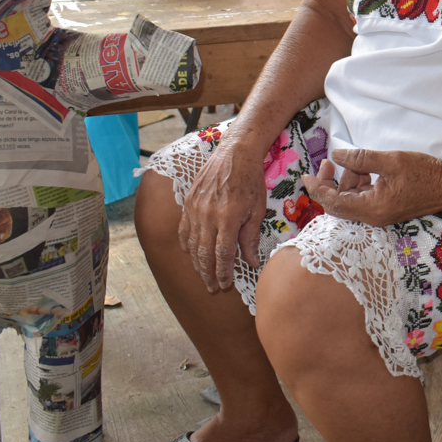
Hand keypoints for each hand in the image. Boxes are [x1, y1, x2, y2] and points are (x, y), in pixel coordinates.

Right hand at [178, 129, 269, 291]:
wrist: (235, 153)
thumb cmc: (251, 181)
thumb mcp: (257, 210)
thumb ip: (251, 238)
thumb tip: (252, 262)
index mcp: (228, 218)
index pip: (223, 254)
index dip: (224, 273)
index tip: (225, 284)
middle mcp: (208, 215)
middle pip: (204, 254)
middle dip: (208, 274)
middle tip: (213, 288)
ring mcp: (195, 209)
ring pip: (192, 244)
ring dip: (197, 263)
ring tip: (204, 276)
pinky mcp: (188, 202)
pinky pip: (184, 229)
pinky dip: (186, 244)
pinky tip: (191, 254)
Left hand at [301, 148, 441, 226]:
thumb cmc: (424, 172)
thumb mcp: (390, 160)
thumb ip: (360, 158)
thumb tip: (336, 156)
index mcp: (372, 208)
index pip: (334, 204)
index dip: (317, 189)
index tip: (305, 174)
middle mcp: (374, 216)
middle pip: (339, 204)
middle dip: (330, 183)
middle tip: (327, 162)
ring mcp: (380, 214)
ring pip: (351, 200)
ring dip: (346, 181)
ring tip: (351, 161)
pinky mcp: (386, 208)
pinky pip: (363, 198)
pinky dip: (359, 183)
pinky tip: (365, 169)